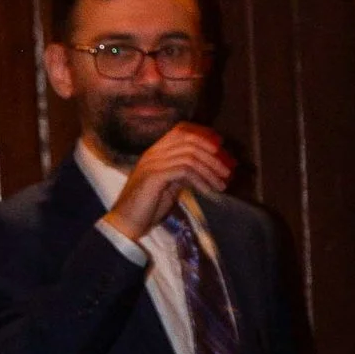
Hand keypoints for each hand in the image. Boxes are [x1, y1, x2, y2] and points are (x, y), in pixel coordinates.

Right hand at [112, 123, 230, 242]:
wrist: (126, 222)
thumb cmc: (148, 206)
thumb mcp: (169, 185)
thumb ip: (182, 173)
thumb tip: (205, 168)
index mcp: (156, 152)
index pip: (181, 130)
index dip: (203, 135)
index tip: (221, 147)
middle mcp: (154, 153)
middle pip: (189, 141)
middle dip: (213, 155)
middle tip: (228, 171)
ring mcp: (153, 163)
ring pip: (190, 156)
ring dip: (210, 170)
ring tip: (222, 186)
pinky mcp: (154, 176)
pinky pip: (184, 171)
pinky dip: (200, 181)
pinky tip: (208, 192)